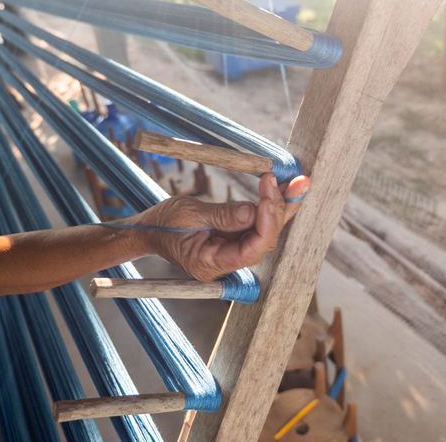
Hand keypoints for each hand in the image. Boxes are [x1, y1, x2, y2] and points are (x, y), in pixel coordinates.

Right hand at [130, 173, 309, 281]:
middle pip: (263, 240)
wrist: (148, 230)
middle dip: (280, 209)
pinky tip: (279, 188)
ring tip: (297, 182)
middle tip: (297, 181)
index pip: (251, 249)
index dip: (267, 219)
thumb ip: (223, 215)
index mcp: (211, 264)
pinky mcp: (232, 239)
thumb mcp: (189, 215)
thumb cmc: (163, 224)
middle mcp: (226, 262)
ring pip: (264, 231)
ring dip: (280, 206)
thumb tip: (254, 210)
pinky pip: (254, 224)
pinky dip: (267, 206)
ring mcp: (230, 251)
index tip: (270, 187)